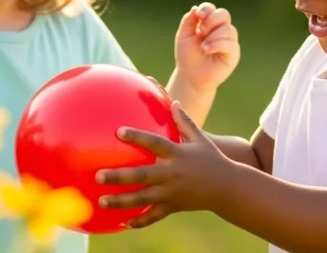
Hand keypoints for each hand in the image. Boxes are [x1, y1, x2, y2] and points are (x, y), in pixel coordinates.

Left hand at [96, 101, 235, 228]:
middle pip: (142, 175)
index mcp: (178, 155)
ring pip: (142, 199)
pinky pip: (154, 216)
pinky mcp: (173, 207)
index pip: (155, 144)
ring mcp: (172, 193)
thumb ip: (184, 121)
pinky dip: (139, 221)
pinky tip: (122, 224)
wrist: (228, 188)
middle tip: (98, 175)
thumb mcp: (200, 138)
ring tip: (101, 201)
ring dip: (121, 202)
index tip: (119, 132)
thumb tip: (174, 101)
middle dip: (119, 176)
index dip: (137, 137)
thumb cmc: (212, 158)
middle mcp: (173, 174)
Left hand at [174, 3, 239, 92]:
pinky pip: (230, 44)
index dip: (206, 9)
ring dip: (214, 35)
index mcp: (208, 23)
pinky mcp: (233, 53)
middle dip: (212, 20)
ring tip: (203, 46)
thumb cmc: (188, 56)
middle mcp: (220, 30)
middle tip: (201, 31)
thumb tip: (196, 8)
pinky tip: (207, 49)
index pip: (212, 9)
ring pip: (228, 29)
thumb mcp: (183, 36)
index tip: (198, 15)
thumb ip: (189, 21)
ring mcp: (228, 41)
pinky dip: (218, 44)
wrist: (191, 76)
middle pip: (224, 14)